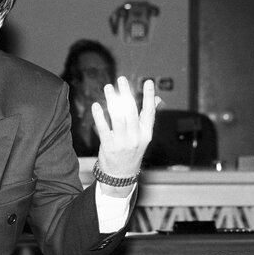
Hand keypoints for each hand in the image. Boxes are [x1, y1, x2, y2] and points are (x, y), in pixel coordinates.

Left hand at [92, 77, 158, 194]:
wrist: (121, 175)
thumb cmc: (131, 151)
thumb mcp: (143, 136)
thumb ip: (147, 118)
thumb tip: (157, 99)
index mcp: (146, 133)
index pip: (149, 112)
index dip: (149, 96)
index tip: (149, 82)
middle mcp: (135, 137)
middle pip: (131, 111)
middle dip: (126, 93)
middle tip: (121, 80)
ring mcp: (122, 142)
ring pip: (117, 117)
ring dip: (112, 100)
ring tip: (108, 88)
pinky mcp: (108, 146)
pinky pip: (104, 128)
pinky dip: (99, 116)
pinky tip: (96, 105)